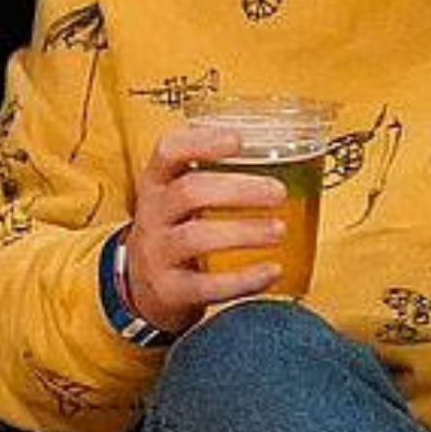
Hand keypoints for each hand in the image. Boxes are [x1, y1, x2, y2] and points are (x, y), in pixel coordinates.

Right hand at [124, 127, 287, 333]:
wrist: (143, 285)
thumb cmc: (177, 228)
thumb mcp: (179, 197)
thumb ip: (216, 174)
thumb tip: (287, 152)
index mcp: (157, 182)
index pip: (169, 151)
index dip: (201, 142)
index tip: (238, 140)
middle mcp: (152, 214)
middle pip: (189, 192)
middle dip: (238, 190)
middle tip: (279, 193)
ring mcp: (157, 254)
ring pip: (196, 237)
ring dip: (244, 232)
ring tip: (280, 230)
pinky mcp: (170, 291)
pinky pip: (206, 285)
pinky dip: (244, 279)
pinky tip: (272, 271)